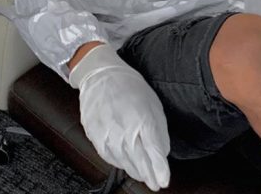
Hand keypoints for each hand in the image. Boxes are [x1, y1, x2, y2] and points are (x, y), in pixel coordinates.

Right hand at [69, 43, 169, 190]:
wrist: (101, 76)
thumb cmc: (131, 86)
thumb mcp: (153, 103)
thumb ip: (159, 128)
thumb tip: (163, 150)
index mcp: (142, 120)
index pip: (154, 152)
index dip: (159, 169)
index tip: (164, 181)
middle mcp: (125, 131)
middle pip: (139, 162)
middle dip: (149, 175)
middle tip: (156, 184)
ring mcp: (108, 135)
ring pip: (124, 162)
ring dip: (136, 171)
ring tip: (144, 176)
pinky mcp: (95, 137)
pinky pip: (109, 157)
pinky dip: (120, 163)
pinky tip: (127, 164)